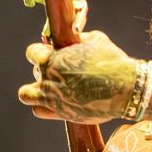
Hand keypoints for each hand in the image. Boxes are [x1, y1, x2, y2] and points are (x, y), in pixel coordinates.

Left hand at [18, 30, 137, 123]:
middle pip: (35, 71)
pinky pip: (38, 110)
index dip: (42, 52)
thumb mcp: (97, 40)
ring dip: (35, 90)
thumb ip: (79, 39)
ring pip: (26, 94)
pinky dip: (44, 106)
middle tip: (64, 71)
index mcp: (52, 59)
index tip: (52, 54)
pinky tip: (57, 101)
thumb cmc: (113, 61)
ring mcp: (53, 98)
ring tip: (50, 89)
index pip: (32, 52)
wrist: (125, 89)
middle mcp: (48, 79)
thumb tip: (74, 38)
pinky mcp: (60, 113)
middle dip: (47, 70)